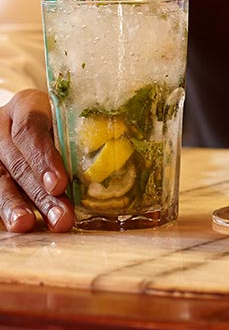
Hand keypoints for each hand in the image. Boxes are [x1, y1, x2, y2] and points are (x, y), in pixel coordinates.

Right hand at [0, 89, 74, 231]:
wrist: (28, 117)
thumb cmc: (58, 117)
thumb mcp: (66, 115)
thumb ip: (79, 134)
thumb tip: (115, 167)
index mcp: (25, 105)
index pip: (31, 128)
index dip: (44, 158)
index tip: (60, 184)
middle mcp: (2, 127)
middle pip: (18, 162)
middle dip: (40, 193)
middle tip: (62, 218)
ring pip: (1, 182)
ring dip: (18, 206)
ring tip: (29, 226)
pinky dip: (9, 210)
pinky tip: (23, 225)